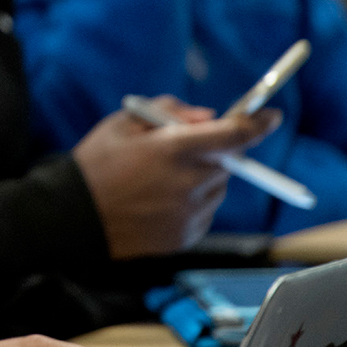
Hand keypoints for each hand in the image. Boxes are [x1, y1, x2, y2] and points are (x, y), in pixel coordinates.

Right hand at [72, 98, 280, 258]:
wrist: (73, 218)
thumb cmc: (96, 165)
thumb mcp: (123, 122)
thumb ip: (169, 111)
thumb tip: (208, 118)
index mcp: (175, 149)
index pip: (235, 134)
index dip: (259, 123)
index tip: (272, 116)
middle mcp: (190, 182)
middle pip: (226, 161)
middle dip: (212, 153)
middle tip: (178, 153)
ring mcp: (190, 212)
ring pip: (217, 188)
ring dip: (202, 179)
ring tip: (159, 182)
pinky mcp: (187, 235)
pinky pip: (204, 212)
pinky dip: (191, 203)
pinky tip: (157, 202)